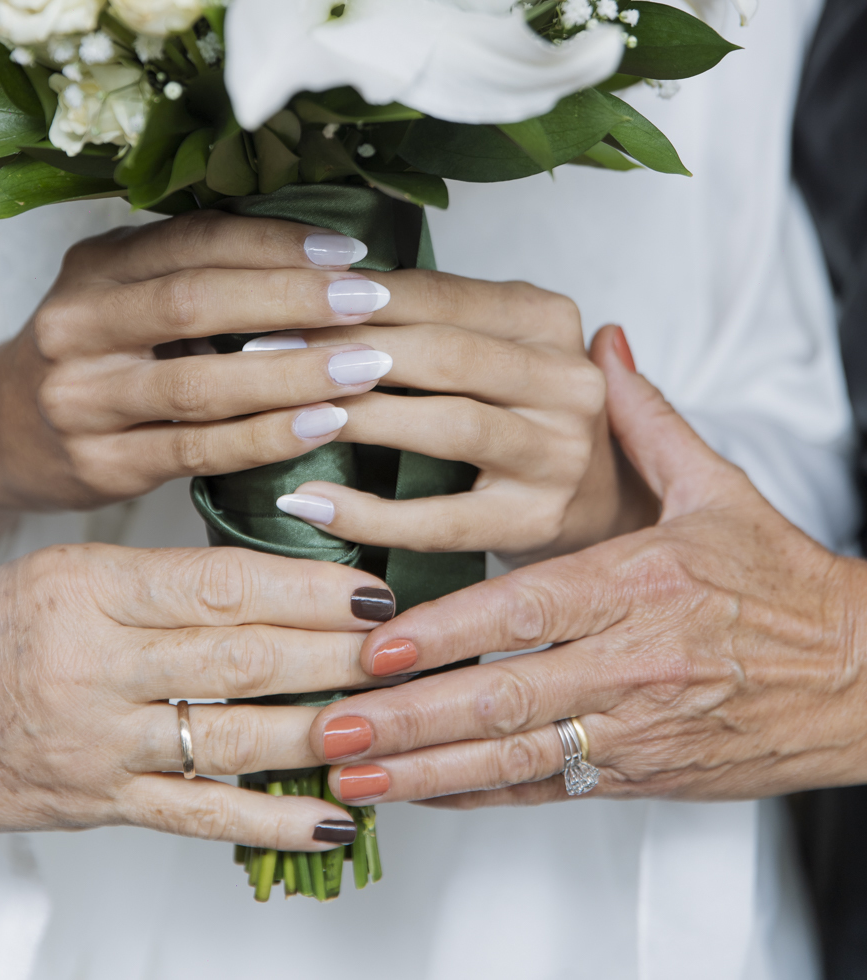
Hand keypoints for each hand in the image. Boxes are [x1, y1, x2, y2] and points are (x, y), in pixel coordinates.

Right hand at [0, 210, 396, 577]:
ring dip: (292, 374)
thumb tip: (318, 249)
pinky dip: (267, 438)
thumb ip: (191, 268)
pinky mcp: (100, 465)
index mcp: (94, 266)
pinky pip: (197, 450)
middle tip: (370, 301)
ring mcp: (82, 399)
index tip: (348, 251)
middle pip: (194, 303)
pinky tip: (324, 425)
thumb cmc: (91, 351)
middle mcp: (77, 325)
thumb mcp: (119, 291)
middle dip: (292, 299)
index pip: (194, 240)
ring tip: (365, 366)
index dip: (275, 242)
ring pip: (198, 384)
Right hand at [0, 544, 388, 843]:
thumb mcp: (59, 571)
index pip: (221, 583)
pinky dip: (270, 818)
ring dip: (323, 729)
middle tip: (409, 645)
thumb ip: (156, 578)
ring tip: (392, 717)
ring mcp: (96, 742)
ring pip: (232, 734)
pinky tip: (332, 816)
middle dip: (337, 653)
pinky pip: (198, 817)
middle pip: (242, 656)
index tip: (370, 585)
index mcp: (88, 586)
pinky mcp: (96, 805)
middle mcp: (94, 663)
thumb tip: (269, 581)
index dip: (307, 587)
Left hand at [271, 286, 655, 564]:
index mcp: (549, 317)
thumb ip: (432, 315)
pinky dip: (369, 512)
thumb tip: (317, 283)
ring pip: (446, 426)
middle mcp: (567, 380)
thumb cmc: (520, 407)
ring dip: (357, 418)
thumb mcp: (496, 343)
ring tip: (285, 415)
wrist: (601, 496)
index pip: (441, 294)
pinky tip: (311, 502)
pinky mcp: (537, 521)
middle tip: (267, 356)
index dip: (358, 298)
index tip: (282, 301)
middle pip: (444, 354)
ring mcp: (559, 454)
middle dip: (347, 352)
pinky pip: (441, 519)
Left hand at [301, 328, 866, 807]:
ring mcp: (632, 728)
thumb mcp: (716, 487)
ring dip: (424, 771)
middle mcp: (632, 662)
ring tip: (350, 776)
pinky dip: (478, 797)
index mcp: (641, 584)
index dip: (449, 630)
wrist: (860, 677)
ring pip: (515, 758)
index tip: (379, 644)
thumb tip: (605, 346)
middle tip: (331, 724)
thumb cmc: (782, 582)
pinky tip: (419, 796)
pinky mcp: (639, 775)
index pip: (528, 608)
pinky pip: (547, 791)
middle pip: (505, 696)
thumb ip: (645, 420)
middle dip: (409, 717)